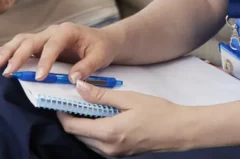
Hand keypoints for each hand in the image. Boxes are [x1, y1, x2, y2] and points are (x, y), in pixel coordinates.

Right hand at [0, 22, 122, 81]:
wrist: (103, 40)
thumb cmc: (102, 47)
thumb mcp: (100, 57)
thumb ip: (87, 67)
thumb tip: (73, 79)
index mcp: (68, 31)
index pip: (52, 45)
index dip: (44, 60)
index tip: (38, 77)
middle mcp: (53, 31)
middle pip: (31, 40)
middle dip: (18, 55)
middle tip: (8, 71)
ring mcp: (45, 36)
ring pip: (23, 39)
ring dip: (9, 50)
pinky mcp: (41, 43)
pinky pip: (23, 43)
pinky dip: (10, 48)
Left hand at [57, 81, 191, 155]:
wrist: (179, 131)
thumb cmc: (157, 112)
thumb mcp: (128, 98)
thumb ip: (101, 95)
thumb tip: (79, 87)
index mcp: (108, 132)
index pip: (72, 127)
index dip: (61, 114)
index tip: (60, 100)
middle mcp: (107, 148)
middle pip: (77, 135)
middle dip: (70, 118)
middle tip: (72, 100)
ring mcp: (114, 154)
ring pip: (86, 141)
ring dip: (82, 125)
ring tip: (87, 106)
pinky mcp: (120, 154)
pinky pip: (98, 144)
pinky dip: (93, 131)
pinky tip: (100, 117)